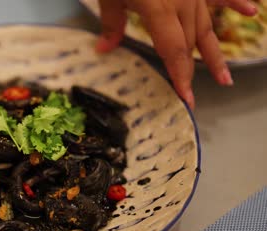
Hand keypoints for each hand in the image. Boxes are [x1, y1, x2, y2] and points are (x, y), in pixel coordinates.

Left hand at [95, 0, 257, 108]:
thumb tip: (103, 49)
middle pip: (190, 43)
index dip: (180, 75)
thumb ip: (111, 22)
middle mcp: (182, 2)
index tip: (186, 98)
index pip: (173, 50)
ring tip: (225, 78)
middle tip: (196, 96)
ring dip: (215, 54)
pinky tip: (251, 11)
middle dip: (191, 71)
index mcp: (159, 9)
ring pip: (207, 26)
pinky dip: (236, 2)